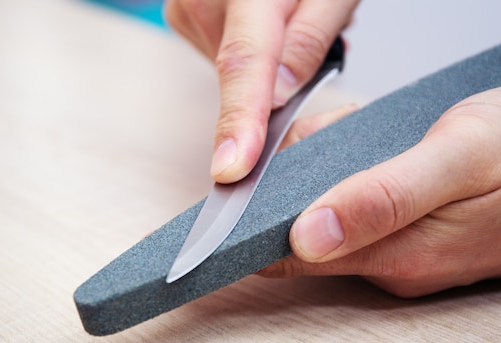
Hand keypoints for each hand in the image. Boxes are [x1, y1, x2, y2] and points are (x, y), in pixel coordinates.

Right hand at [165, 0, 359, 182]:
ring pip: (232, 70)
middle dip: (276, 83)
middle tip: (313, 48)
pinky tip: (264, 26)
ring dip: (264, 65)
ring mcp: (188, 12)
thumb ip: (310, 38)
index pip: (243, 67)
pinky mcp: (186, 19)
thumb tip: (278, 97)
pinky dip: (248, 56)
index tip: (231, 169)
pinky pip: (223, 57)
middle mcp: (206, 3)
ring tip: (286, 19)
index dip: (239, 122)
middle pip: (239, 76)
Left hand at [260, 85, 500, 296]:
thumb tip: (308, 235)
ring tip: (343, 131)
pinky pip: (357, 207)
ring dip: (322, 172)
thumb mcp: (461, 158)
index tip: (235, 193)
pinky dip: (347, 173)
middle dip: (289, 185)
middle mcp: (392, 263)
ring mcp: (403, 250)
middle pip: (300, 235)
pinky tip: (365, 142)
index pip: (289, 259)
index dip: (251, 229)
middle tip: (309, 135)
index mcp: (396, 255)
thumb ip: (383, 198)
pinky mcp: (414, 233)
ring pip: (327, 215)